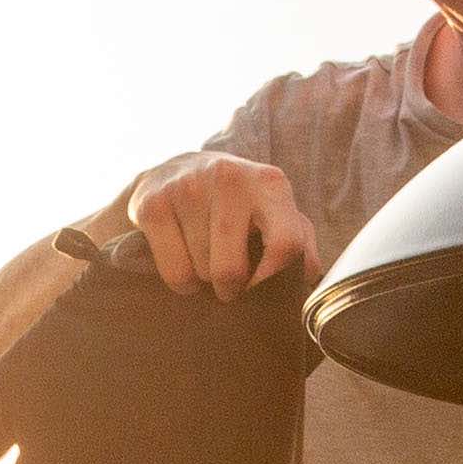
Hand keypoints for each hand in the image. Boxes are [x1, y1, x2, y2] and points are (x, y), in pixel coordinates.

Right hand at [117, 153, 318, 295]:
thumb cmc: (234, 205)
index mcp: (270, 182)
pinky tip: (183, 258)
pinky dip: (180, 280)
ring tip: (204, 259)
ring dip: (204, 280)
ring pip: (201, 273)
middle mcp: (229, 177)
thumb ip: (299, 241)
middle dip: (230, 287)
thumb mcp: (273, 213)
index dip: (273, 281)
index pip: (286, 245)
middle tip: (228, 278)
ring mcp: (188, 187)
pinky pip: (175, 272)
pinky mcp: (153, 204)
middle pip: (232, 270)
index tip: (260, 291)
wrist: (171, 172)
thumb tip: (309, 277)